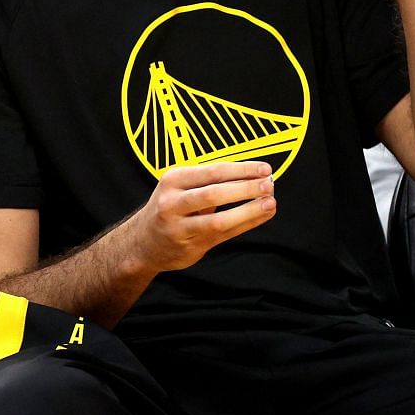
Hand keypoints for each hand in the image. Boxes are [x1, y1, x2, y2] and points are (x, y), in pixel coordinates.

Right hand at [127, 161, 276, 273]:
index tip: (265, 168)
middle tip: (269, 184)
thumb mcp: (181, 188)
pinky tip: (262, 216)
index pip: (212, 171)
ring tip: (270, 202)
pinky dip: (246, 224)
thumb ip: (212, 182)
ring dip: (248, 210)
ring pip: (219, 219)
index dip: (241, 169)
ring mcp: (180, 226)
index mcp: (173, 180)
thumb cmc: (171, 208)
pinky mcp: (190, 245)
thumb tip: (254, 175)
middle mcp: (172, 202)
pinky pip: (224, 234)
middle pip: (214, 193)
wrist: (144, 241)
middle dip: (246, 188)